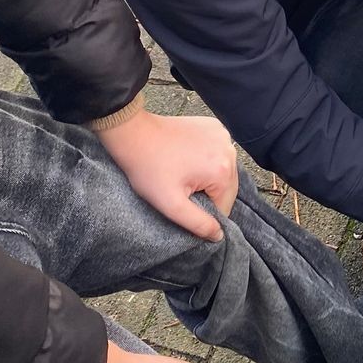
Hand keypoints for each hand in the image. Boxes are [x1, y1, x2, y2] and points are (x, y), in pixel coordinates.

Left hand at [97, 109, 238, 241]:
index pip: (225, 205)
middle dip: (207, 192)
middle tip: (180, 186)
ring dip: (207, 176)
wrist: (134, 134)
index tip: (182, 200)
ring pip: (222, 170)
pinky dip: (207, 158)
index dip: (204, 210)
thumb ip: (198, 223)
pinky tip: (187, 157)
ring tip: (183, 172)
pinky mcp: (213, 126)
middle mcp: (228, 149)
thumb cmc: (149, 169)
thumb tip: (219, 235)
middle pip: (227, 187)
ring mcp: (222, 135)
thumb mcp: (171, 205)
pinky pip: (218, 152)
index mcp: (222, 170)